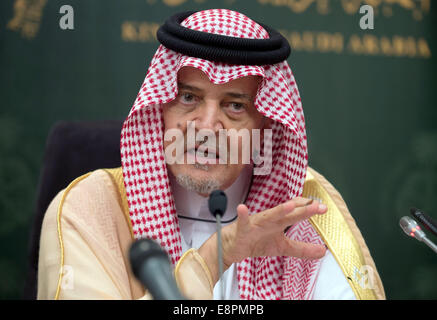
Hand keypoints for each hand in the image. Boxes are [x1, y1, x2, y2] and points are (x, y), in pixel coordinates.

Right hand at [198, 197, 326, 283]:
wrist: (232, 247)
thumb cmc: (256, 242)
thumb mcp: (282, 247)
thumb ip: (302, 249)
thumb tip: (322, 251)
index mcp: (278, 222)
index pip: (295, 212)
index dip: (307, 209)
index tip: (322, 208)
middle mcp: (269, 220)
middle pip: (287, 214)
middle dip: (301, 210)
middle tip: (316, 206)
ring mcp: (256, 224)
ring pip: (268, 216)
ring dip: (278, 210)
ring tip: (290, 205)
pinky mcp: (242, 230)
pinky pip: (242, 222)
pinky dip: (242, 215)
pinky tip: (243, 208)